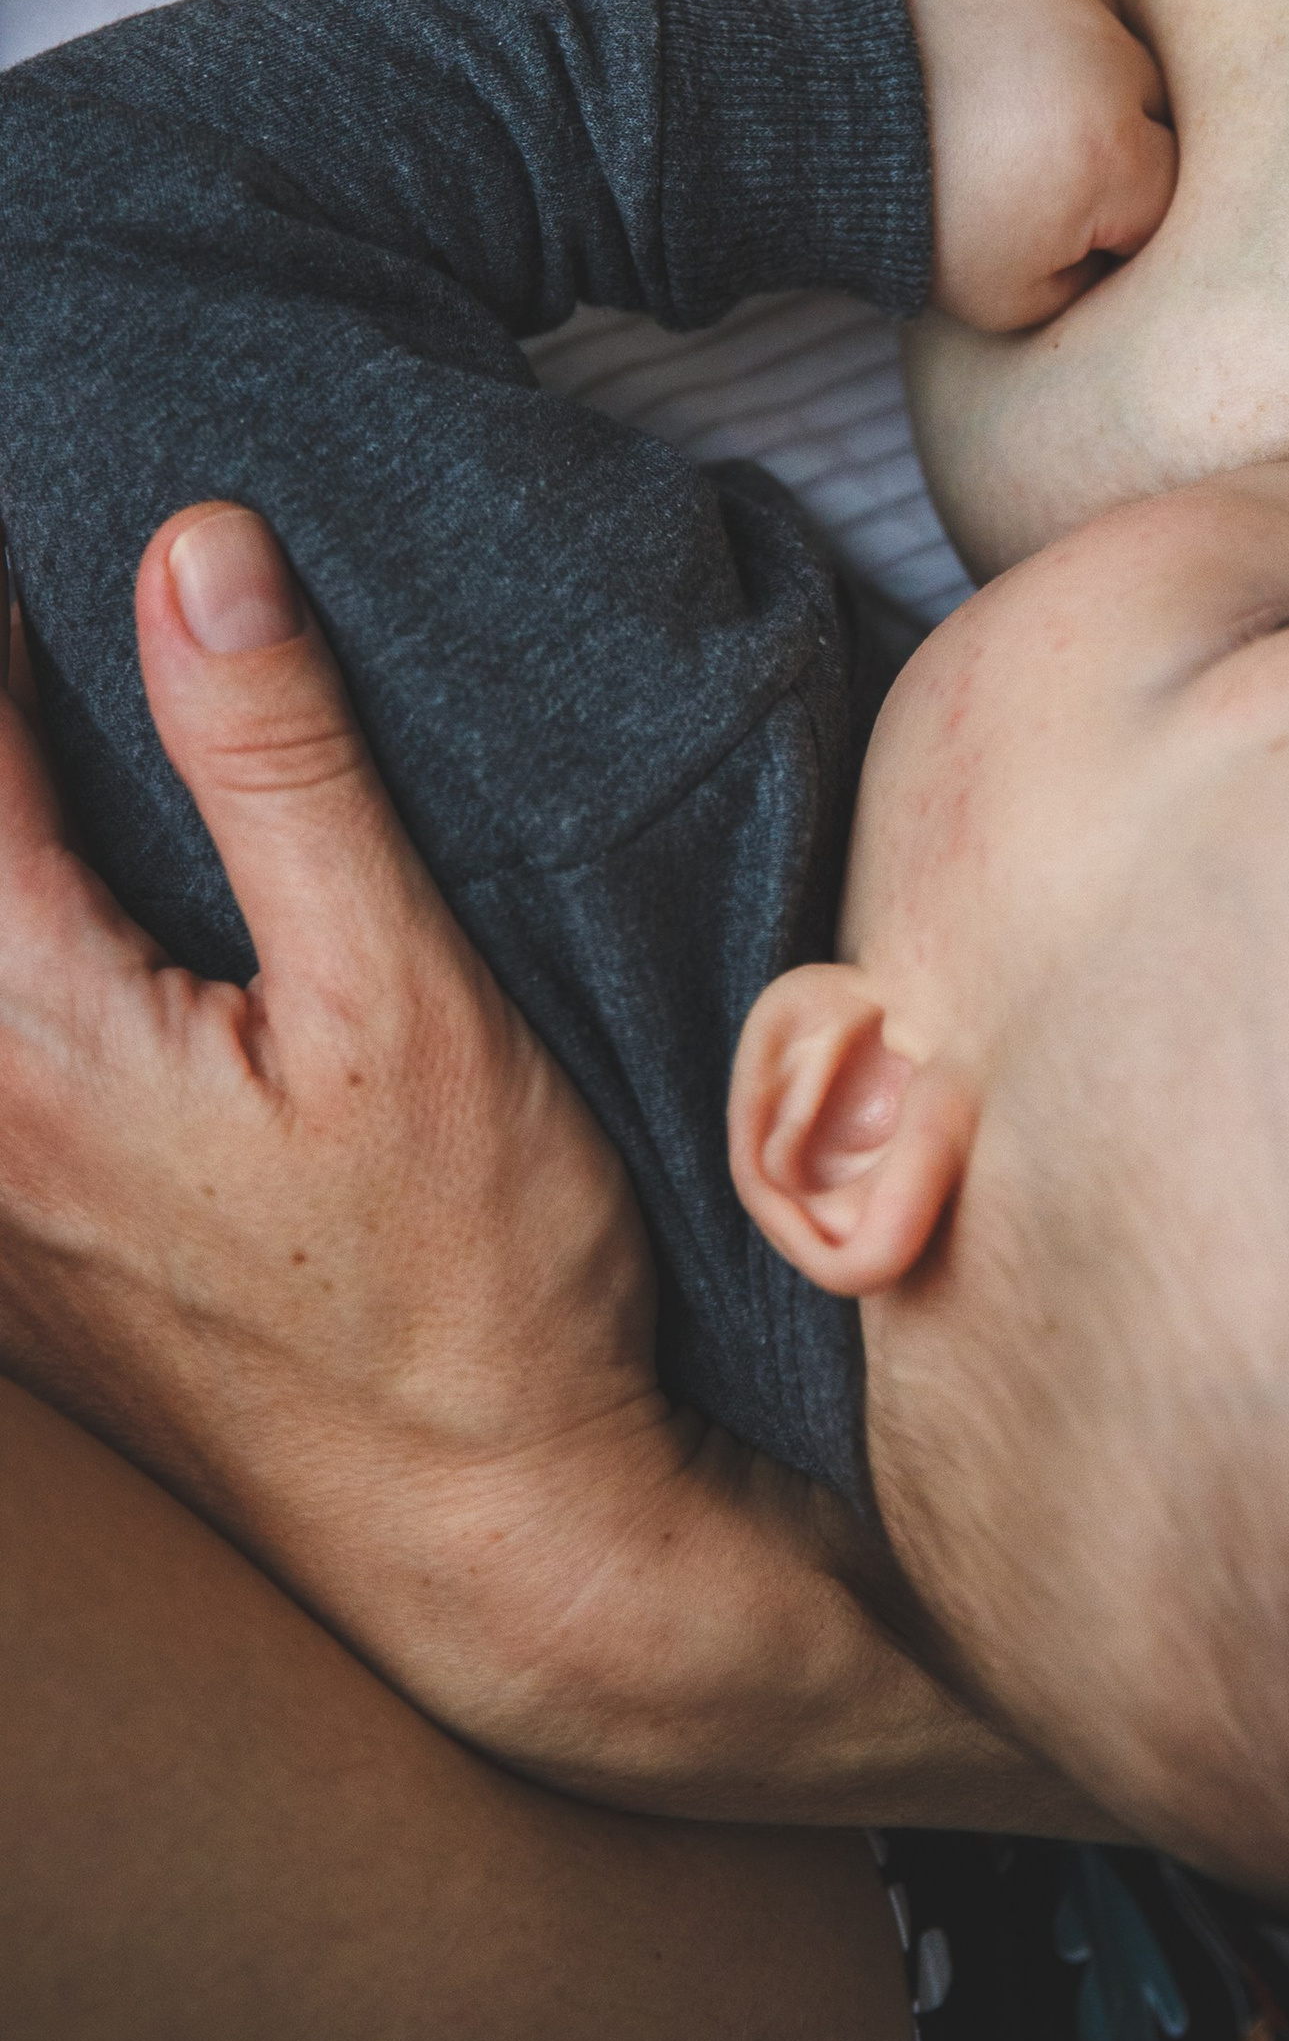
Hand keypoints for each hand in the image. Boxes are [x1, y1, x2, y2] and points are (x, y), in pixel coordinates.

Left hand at [0, 505, 1088, 1831]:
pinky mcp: (9, 1256)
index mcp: (24, 1035)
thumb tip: (193, 552)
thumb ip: (281, 766)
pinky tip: (66, 906)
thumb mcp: (408, 997)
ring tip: (53, 734)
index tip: (33, 498)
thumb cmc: (475, 1286)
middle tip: (34, 610)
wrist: (488, 1542)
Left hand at [889, 0, 1175, 329]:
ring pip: (1103, 32)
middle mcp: (1106, 57)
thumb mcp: (1012, 300)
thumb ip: (1093, 282)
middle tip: (1024, 165)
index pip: (1163, 188)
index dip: (1115, 216)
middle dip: (1102, 137)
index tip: (1054, 221)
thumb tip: (1123, 250)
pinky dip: (1020, 11)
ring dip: (1070, 67)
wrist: (802, 122)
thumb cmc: (912, 220)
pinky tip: (972, 51)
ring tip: (995, 104)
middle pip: (1146, 103)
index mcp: (1115, 153)